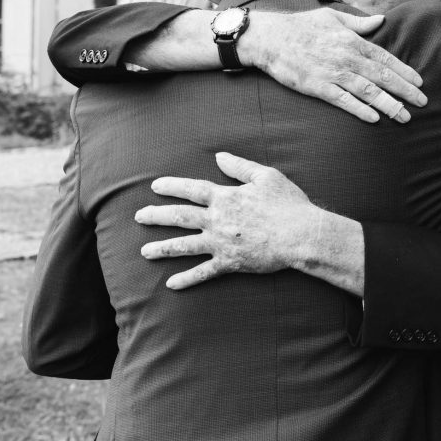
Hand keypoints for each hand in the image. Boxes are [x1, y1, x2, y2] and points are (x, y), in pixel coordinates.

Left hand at [136, 152, 319, 289]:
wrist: (300, 235)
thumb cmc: (287, 203)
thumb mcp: (266, 176)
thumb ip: (240, 166)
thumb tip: (219, 156)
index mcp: (225, 197)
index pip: (192, 189)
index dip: (172, 186)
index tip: (155, 186)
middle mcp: (217, 220)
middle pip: (180, 217)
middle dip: (157, 215)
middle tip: (139, 217)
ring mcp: (221, 243)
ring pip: (184, 246)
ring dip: (162, 248)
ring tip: (144, 251)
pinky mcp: (229, 263)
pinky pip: (203, 273)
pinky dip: (186, 279)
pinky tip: (170, 284)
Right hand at [254, 8, 426, 123]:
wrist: (271, 38)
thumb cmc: (302, 25)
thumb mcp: (333, 16)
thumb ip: (359, 22)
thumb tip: (380, 20)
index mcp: (352, 40)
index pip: (385, 58)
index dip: (404, 71)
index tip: (419, 82)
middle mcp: (347, 57)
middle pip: (382, 77)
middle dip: (405, 91)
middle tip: (423, 103)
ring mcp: (333, 73)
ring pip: (368, 91)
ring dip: (389, 104)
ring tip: (404, 116)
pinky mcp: (318, 87)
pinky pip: (344, 101)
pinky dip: (360, 110)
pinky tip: (375, 119)